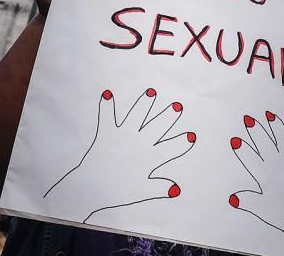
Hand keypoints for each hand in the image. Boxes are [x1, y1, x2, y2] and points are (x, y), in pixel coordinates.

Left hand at [43, 87, 194, 223]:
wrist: (92, 187)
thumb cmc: (118, 191)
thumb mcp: (142, 191)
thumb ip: (160, 188)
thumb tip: (177, 189)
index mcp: (149, 158)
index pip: (170, 149)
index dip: (181, 143)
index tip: (191, 136)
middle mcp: (138, 143)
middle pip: (157, 127)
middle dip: (168, 116)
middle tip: (177, 106)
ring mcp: (123, 136)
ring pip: (136, 116)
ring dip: (144, 104)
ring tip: (151, 92)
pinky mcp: (107, 134)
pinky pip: (106, 118)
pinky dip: (106, 106)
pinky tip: (107, 94)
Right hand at [229, 114, 283, 254]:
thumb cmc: (283, 216)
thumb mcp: (261, 209)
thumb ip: (246, 201)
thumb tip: (232, 197)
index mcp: (265, 176)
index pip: (250, 159)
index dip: (242, 149)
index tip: (235, 139)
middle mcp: (278, 166)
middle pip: (264, 144)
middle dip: (256, 131)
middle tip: (249, 118)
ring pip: (283, 141)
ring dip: (276, 128)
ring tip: (270, 115)